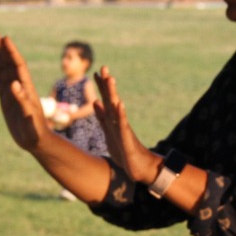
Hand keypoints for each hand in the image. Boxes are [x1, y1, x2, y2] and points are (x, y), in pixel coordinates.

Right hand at [0, 32, 51, 151]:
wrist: (36, 141)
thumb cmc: (35, 130)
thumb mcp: (29, 116)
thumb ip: (22, 100)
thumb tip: (14, 84)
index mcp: (27, 89)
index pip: (19, 66)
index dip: (12, 52)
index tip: (5, 39)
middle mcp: (20, 87)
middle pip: (11, 63)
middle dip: (4, 49)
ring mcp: (13, 92)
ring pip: (5, 70)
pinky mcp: (7, 99)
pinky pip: (0, 81)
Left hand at [93, 65, 160, 184]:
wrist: (140, 168)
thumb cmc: (124, 151)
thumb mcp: (109, 132)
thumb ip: (102, 117)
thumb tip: (95, 102)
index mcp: (113, 120)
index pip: (106, 100)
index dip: (101, 86)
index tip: (96, 71)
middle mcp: (119, 121)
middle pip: (111, 100)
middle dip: (107, 84)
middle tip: (104, 67)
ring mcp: (123, 129)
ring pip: (117, 109)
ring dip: (113, 94)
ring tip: (110, 79)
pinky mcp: (127, 139)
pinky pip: (123, 125)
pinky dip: (120, 114)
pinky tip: (119, 104)